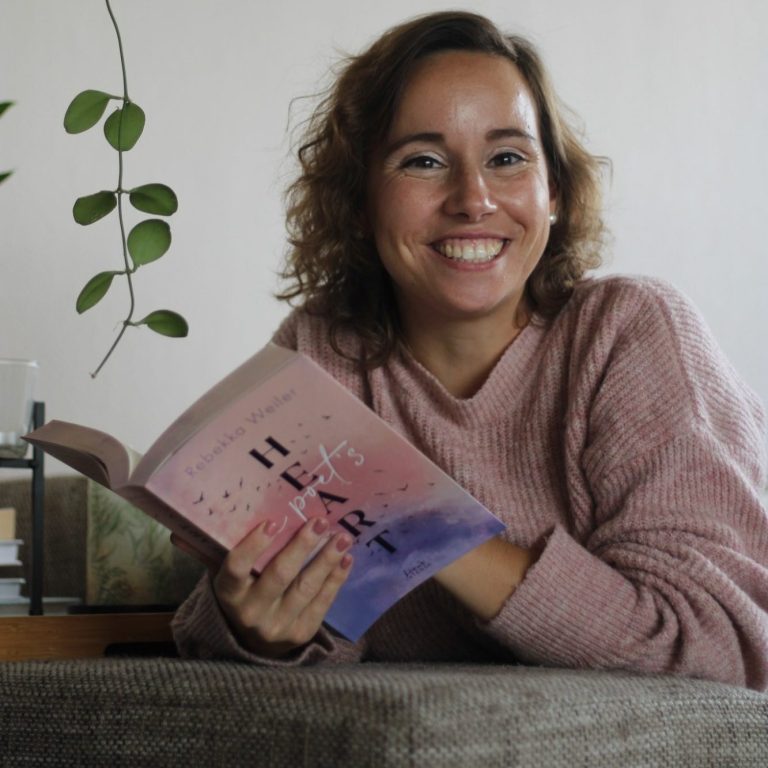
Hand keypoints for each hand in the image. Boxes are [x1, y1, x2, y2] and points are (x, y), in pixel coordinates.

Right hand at [212, 517, 353, 657]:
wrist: (254, 642)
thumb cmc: (246, 593)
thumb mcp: (238, 577)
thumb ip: (251, 553)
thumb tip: (280, 512)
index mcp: (230, 593)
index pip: (237, 568)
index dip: (254, 545)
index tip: (273, 522)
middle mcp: (251, 613)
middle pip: (279, 575)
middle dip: (302, 546)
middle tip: (321, 522)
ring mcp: (277, 626)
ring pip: (306, 588)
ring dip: (327, 560)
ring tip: (342, 538)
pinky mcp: (301, 633)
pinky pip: (322, 603)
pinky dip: (336, 579)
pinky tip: (346, 559)